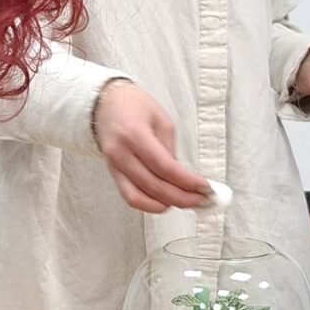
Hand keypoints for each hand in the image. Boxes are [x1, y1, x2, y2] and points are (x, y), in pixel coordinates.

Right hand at [92, 79, 216, 214]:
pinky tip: (165, 203)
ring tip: (185, 202)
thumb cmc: (134, 106)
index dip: (187, 181)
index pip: (164, 167)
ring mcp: (114, 166)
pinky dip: (148, 205)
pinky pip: (130, 197)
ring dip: (165, 204)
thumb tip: (181, 176)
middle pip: (154, 186)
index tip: (205, 187)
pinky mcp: (113, 174)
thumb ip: (170, 148)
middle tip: (201, 199)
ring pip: (139, 197)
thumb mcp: (161, 120)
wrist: (105, 104)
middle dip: (181, 197)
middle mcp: (121, 154)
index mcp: (134, 135)